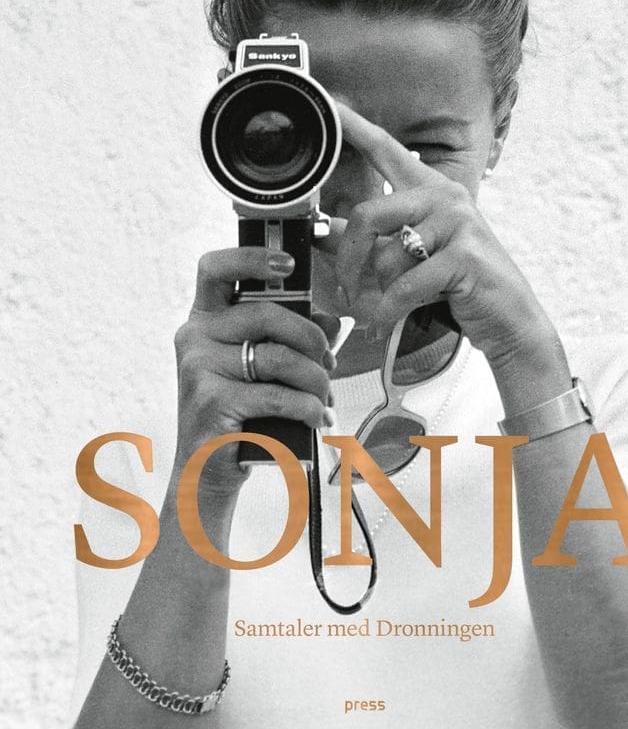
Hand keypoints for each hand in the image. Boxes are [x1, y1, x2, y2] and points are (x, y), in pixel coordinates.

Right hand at [173, 247, 336, 496]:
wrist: (209, 470)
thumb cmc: (241, 411)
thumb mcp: (264, 369)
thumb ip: (292, 339)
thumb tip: (332, 322)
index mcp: (204, 319)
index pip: (215, 268)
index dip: (252, 258)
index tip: (289, 264)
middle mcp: (194, 337)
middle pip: (265, 313)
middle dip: (310, 338)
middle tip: (329, 362)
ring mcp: (198, 369)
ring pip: (278, 357)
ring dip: (315, 379)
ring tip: (324, 397)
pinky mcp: (212, 402)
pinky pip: (277, 394)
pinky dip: (307, 407)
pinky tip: (316, 418)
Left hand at [323, 103, 558, 372]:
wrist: (508, 320)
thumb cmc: (456, 287)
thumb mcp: (412, 258)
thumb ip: (374, 242)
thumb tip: (323, 233)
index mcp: (430, 190)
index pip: (388, 150)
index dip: (357, 127)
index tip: (332, 102)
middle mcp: (445, 197)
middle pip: (368, 215)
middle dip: (349, 261)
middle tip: (347, 291)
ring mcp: (458, 223)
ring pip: (385, 257)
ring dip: (379, 292)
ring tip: (389, 307)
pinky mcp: (464, 256)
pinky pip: (404, 286)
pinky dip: (390, 310)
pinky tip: (389, 321)